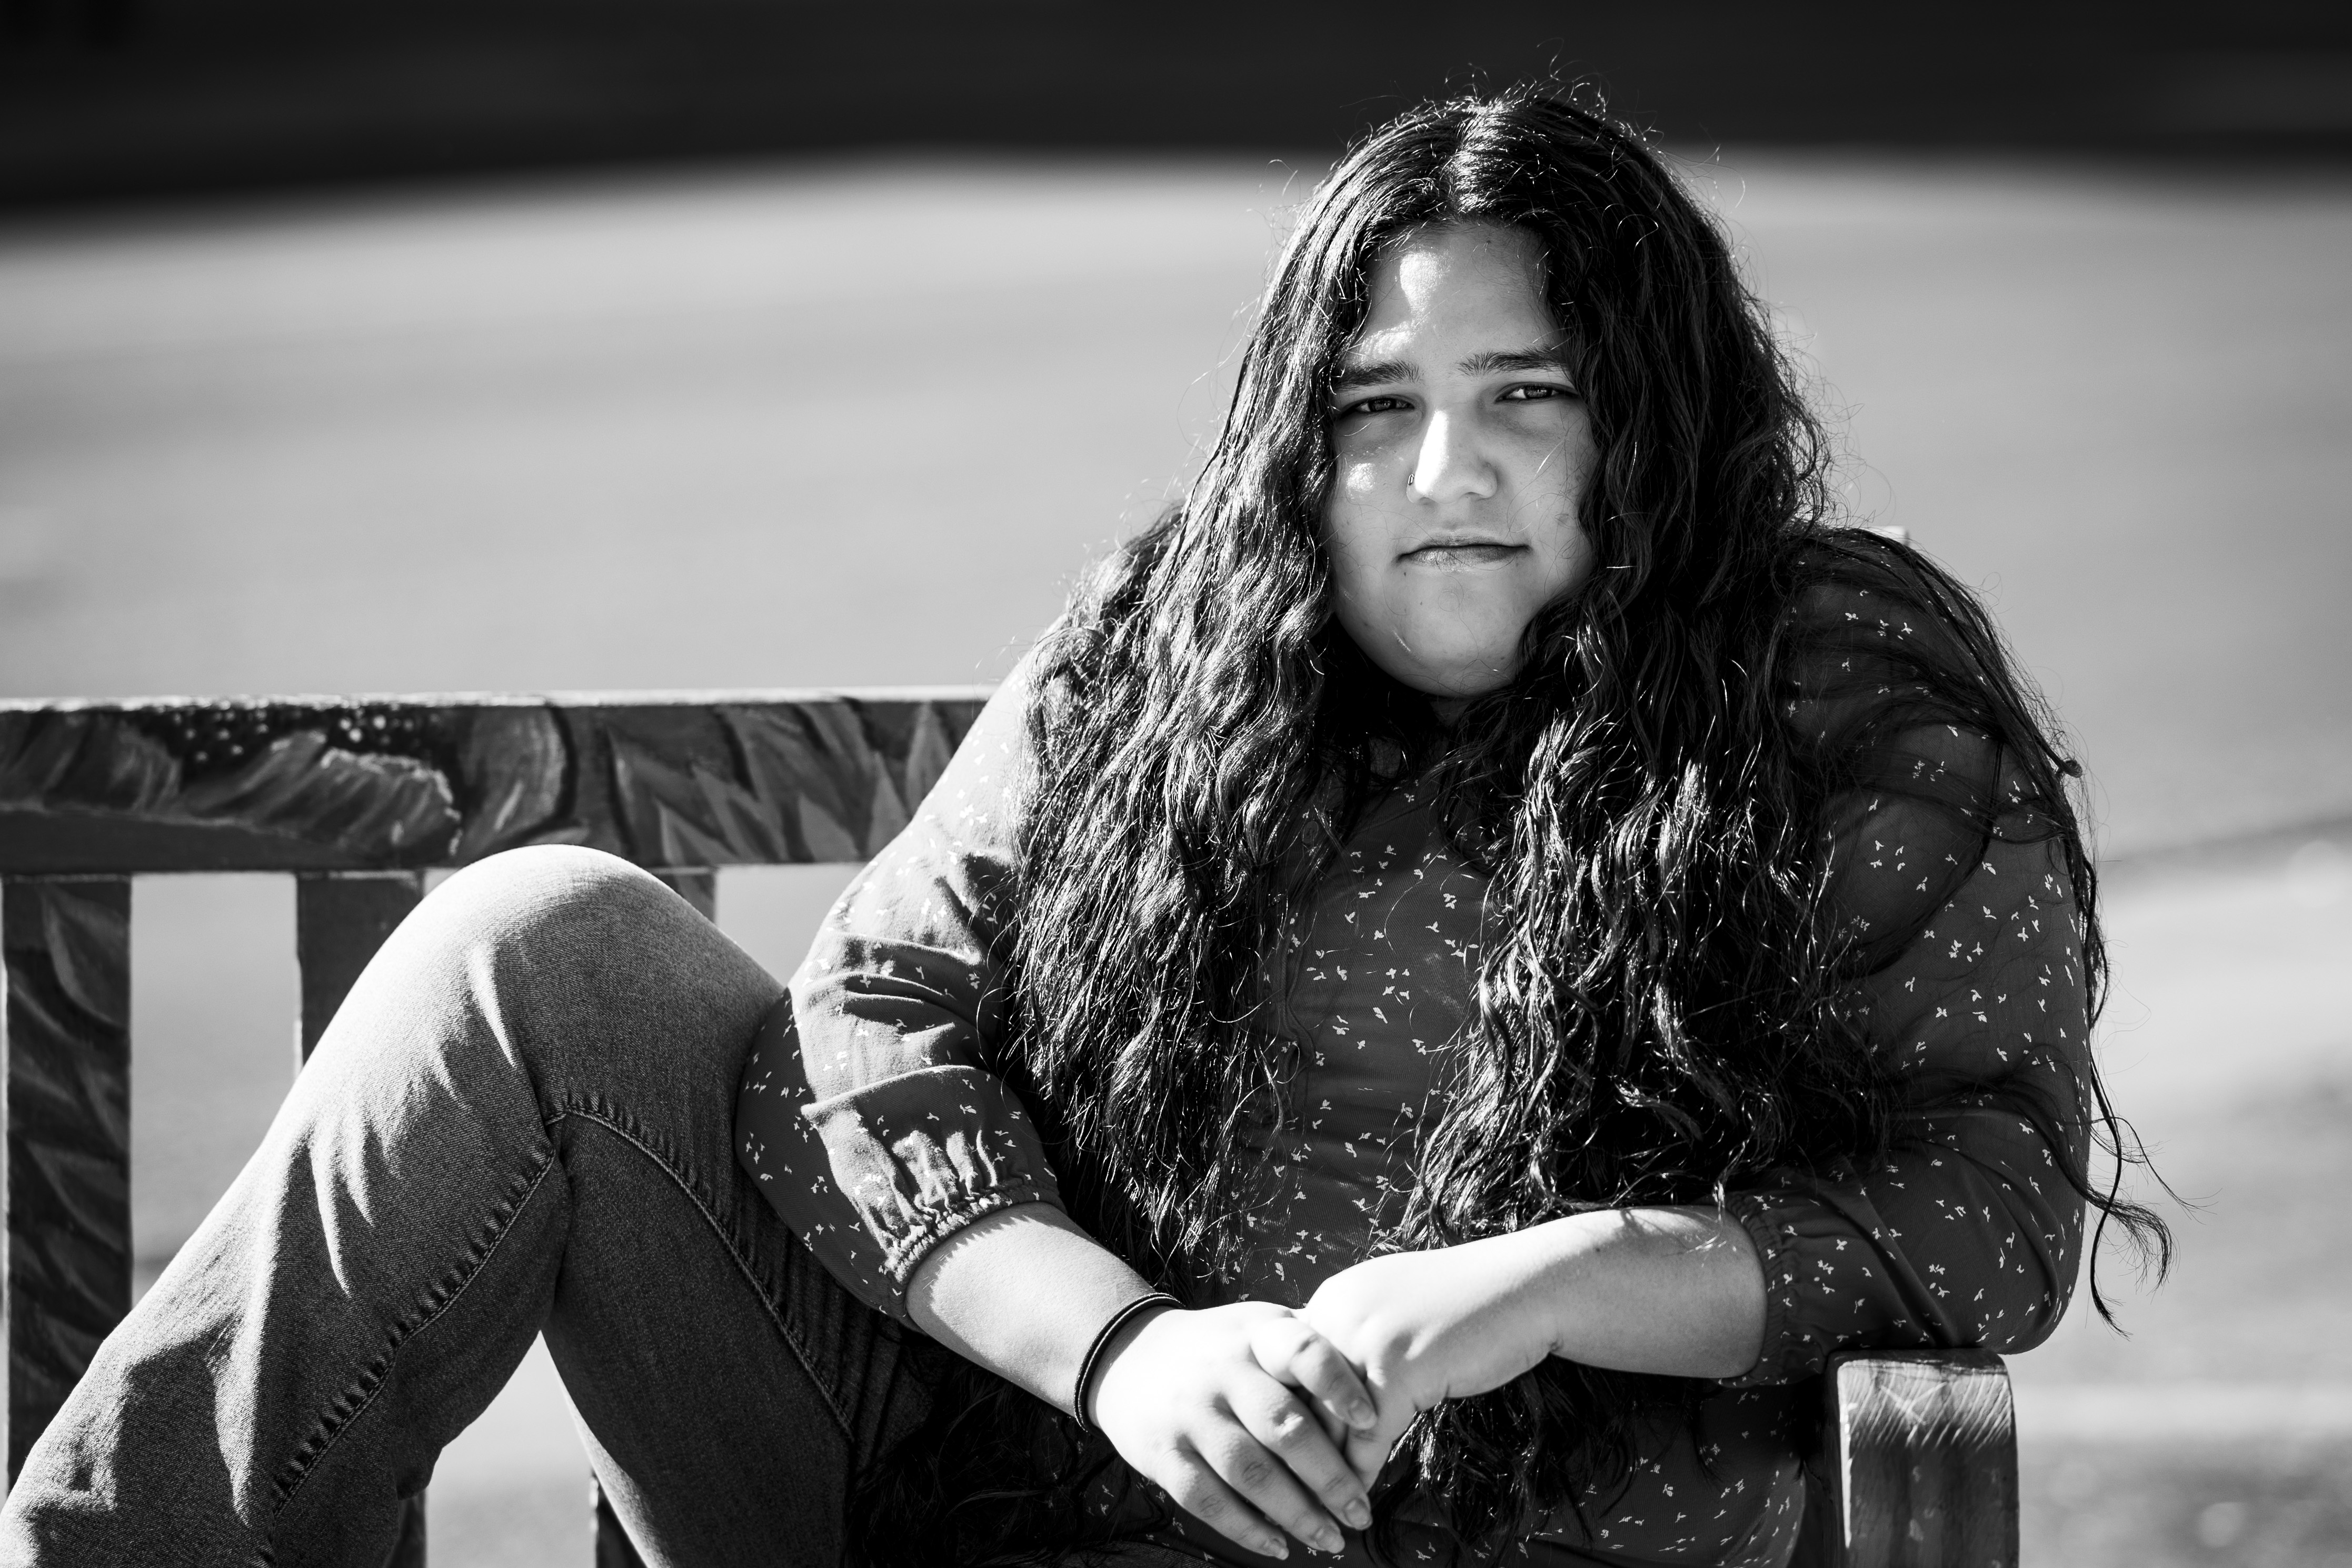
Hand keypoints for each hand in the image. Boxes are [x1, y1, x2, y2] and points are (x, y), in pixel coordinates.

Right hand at [1087, 1301, 1381, 1558]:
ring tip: (1330, 1539)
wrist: (1129, 1358)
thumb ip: (1311, 1346)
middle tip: (1361, 1511)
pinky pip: (1207, 1500)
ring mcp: (1191, 1413)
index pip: (1303, 1350)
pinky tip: (1278, 1546)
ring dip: (1295, 1513)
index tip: (1371, 1420)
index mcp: (1257, 1335)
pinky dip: (1246, 1529)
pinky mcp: (1163, 1453)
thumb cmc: (1219, 1349)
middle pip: (1283, 1425)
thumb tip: (1381, 1374)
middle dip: (1330, 1476)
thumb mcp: (1261, 1327)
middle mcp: (1222, 1371)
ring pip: (1249, 1471)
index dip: (1339, 1385)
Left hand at [1296, 1236, 1559, 1482]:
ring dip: (1325, 1476)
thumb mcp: (1392, 1310)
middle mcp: (1337, 1314)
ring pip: (1328, 1424)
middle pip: (1299, 1399)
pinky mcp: (1397, 1368)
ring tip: (1322, 1514)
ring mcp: (1365, 1340)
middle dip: (1297, 1456)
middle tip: (1294, 1501)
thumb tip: (1330, 1392)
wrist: (1524, 1285)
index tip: (1285, 1461)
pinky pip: (1368, 1438)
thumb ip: (1355, 1339)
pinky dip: (1362, 1475)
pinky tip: (1362, 1503)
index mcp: (1332, 1300)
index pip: (1289, 1372)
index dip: (1288, 1421)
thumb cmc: (1467, 1303)